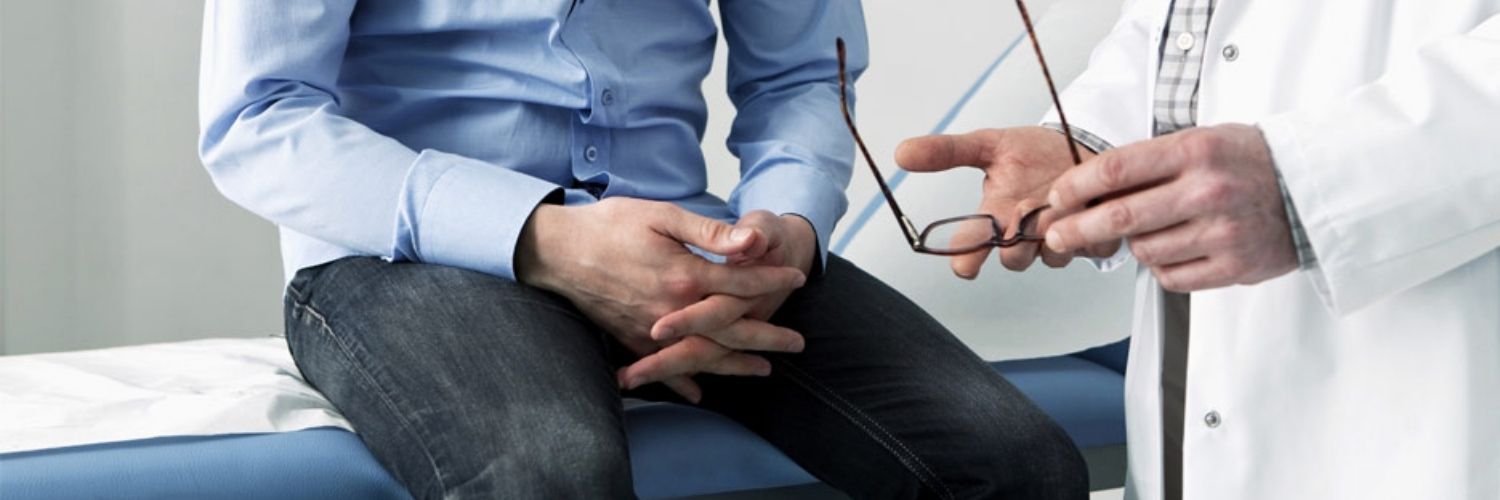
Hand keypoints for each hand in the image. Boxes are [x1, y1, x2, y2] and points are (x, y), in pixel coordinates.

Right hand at [616, 211, 817, 391]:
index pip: (742, 284)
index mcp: (685, 277)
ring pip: (703, 355)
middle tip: (798, 344)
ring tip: (763, 370)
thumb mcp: (662, 216)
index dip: (772, 279)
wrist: (556, 250)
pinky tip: (697, 393)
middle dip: (767, 336)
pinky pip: (662, 367)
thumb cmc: (608, 225)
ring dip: (735, 364)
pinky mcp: (629, 339)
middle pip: (731, 331)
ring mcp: (651, 330)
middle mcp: (672, 312)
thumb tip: (752, 241)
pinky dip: (681, 382)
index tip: (797, 278)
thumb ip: (710, 233)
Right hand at [895, 126, 1110, 278]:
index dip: (966, 258)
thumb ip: (947, 151)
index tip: (964, 265)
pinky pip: (1089, 249)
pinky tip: (1090, 206)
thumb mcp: (989, 144)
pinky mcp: (1091, 241)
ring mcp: (1056, 240)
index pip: (970, 246)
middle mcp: (1023, 235)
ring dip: (1055, 231)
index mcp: (995, 216)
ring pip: (1050, 257)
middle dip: (1018, 241)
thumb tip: (901, 152)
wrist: (1082, 147)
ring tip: (1062, 201)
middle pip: (1012, 260)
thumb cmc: (1035, 152)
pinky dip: (1090, 229)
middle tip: (1026, 210)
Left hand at [1043, 124, 1297, 291]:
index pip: (1115, 169)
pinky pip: (1170, 276)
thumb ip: (1149, 162)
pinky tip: (1171, 250)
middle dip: (1075, 230)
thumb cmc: (1249, 162)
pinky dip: (1160, 267)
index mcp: (1195, 150)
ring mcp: (1222, 231)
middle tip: (1057, 236)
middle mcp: (1207, 190)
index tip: (1057, 198)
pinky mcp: (1233, 266)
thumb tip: (1087, 188)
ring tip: (1143, 233)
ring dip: (1130, 246)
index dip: (1075, 187)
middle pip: (1119, 217)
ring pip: (1143, 250)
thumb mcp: (1201, 140)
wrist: (1311, 189)